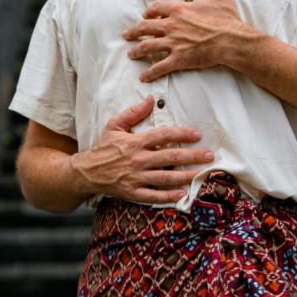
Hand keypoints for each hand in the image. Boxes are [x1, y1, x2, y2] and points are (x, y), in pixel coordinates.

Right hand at [72, 95, 212, 204]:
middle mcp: (139, 160)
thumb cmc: (104, 147)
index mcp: (136, 142)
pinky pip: (155, 196)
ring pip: (167, 177)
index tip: (197, 134)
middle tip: (209, 155)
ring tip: (203, 174)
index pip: (164, 135)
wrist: (87, 172)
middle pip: (171, 156)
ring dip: (187, 176)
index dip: (182, 133)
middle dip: (192, 156)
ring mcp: (137, 178)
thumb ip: (133, 112)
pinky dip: (169, 197)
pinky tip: (183, 194)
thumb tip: (151, 99)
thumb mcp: (114, 125)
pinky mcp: (134, 193)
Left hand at [123, 0, 249, 81]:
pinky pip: (160, 67)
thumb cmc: (227, 18)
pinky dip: (150, 73)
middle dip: (134, 31)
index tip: (144, 15)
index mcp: (179, 9)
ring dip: (137, 51)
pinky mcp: (179, 59)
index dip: (149, 12)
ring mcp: (174, 43)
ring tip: (130, 54)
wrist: (232, 40)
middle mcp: (172, 25)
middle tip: (126, 35)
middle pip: (146, 27)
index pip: (156, 8)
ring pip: (148, 47)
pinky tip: (143, 77)